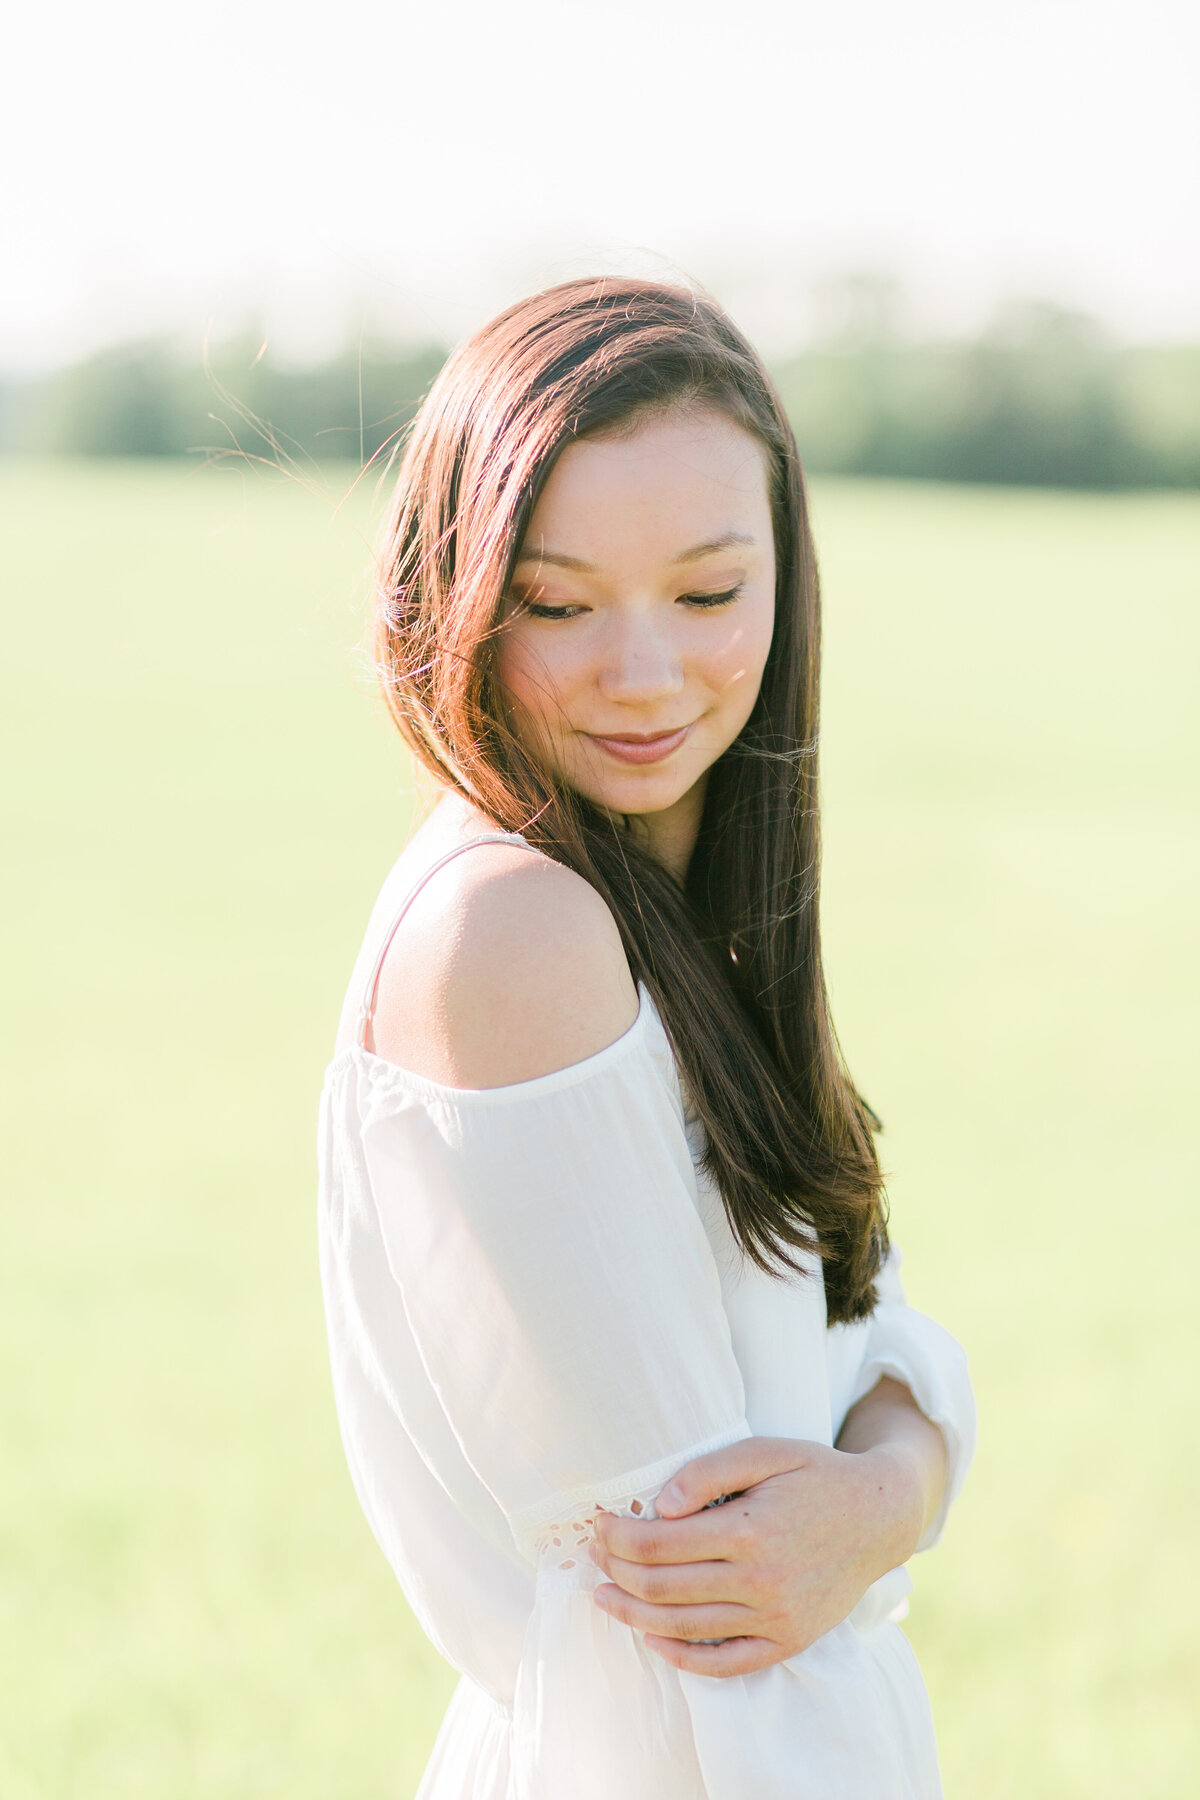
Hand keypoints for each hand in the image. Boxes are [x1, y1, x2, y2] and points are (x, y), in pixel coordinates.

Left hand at [588, 1429, 927, 1677]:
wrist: (880, 1516)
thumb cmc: (816, 1474)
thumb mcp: (765, 1450)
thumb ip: (708, 1470)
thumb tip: (660, 1506)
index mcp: (749, 1529)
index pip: (659, 1544)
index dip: (618, 1538)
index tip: (598, 1525)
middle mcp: (761, 1581)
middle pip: (664, 1587)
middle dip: (618, 1571)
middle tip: (594, 1556)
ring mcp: (776, 1618)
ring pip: (685, 1628)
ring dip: (635, 1614)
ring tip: (606, 1595)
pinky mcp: (788, 1641)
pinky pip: (726, 1664)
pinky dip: (683, 1658)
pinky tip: (653, 1639)